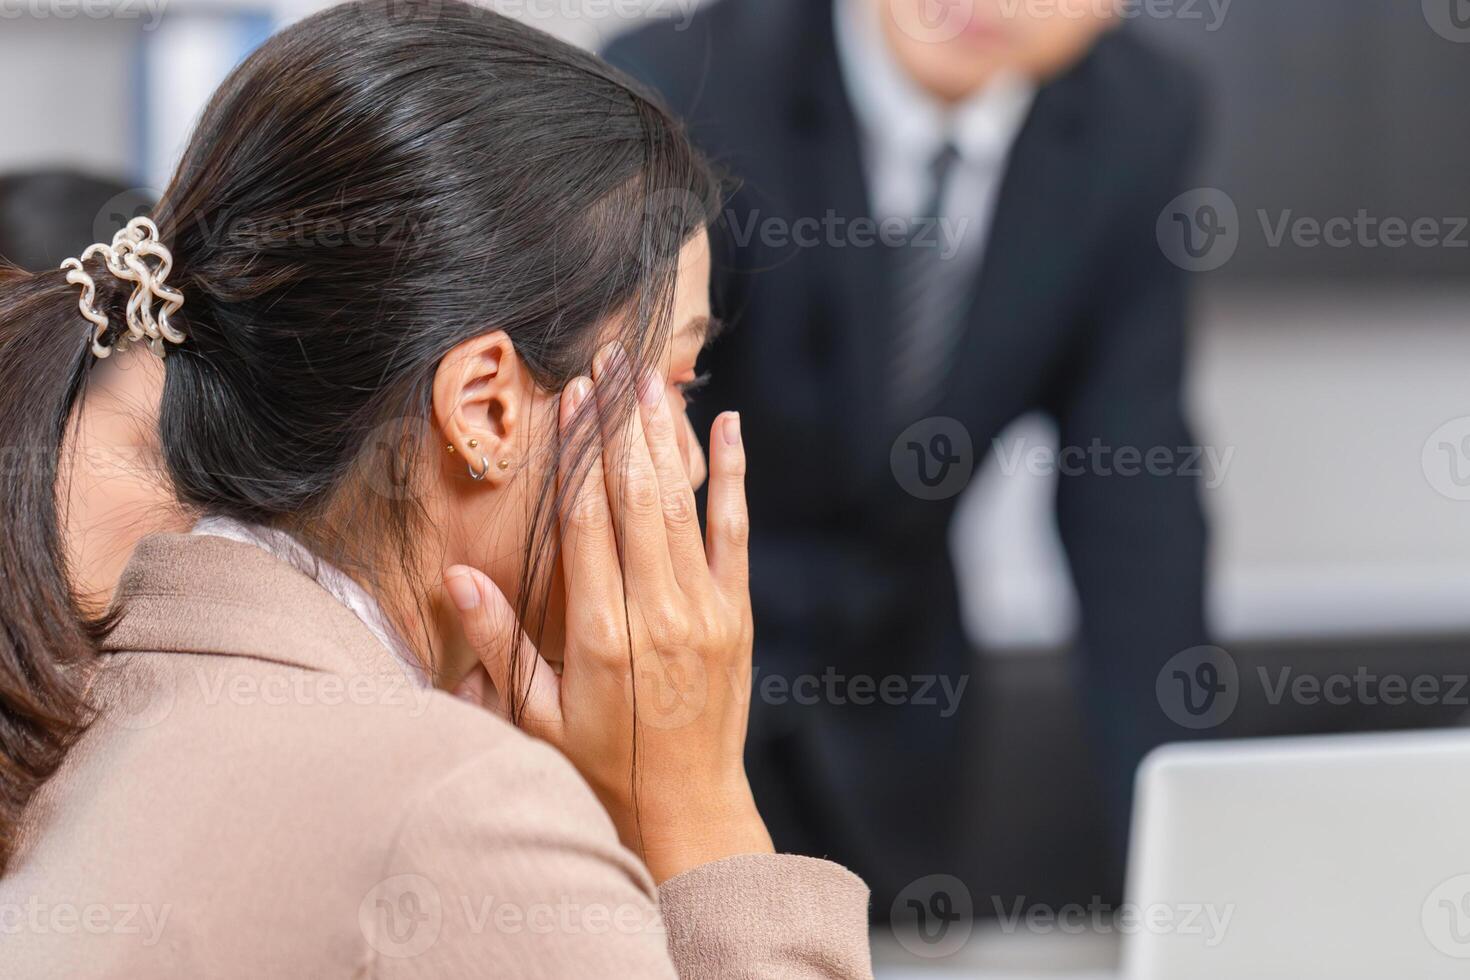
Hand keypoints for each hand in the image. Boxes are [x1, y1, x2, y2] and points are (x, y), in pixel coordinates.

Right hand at [446, 346, 771, 882]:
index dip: (577, 454)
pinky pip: (734, 533)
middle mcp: (655, 612)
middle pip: (633, 497)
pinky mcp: (736, 614)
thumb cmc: (598, 765)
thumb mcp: (533, 716)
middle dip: (620, 425)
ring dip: (664, 436)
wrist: (685, 809)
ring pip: (681, 504)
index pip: (584, 522)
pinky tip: (727, 428)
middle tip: (611, 360)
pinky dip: (731, 478)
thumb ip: (498, 644)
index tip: (573, 398)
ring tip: (649, 378)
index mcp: (598, 634)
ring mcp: (704, 610)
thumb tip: (457, 577)